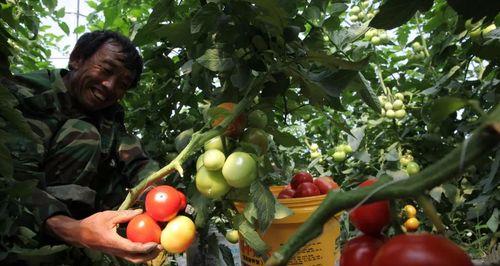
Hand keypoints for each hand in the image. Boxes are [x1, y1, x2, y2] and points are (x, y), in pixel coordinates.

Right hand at [46, 209, 162, 263]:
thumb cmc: (93, 224)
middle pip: (135, 258)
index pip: (132, 248)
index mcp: (113, 242)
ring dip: (146, 256)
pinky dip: (140, 253)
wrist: (79, 234)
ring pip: (133, 259)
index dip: (145, 247)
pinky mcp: (116, 252)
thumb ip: (125, 215)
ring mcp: (115, 253)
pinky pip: (130, 255)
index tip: (155, 243)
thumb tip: (140, 211)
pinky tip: (147, 246)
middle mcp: (115, 250)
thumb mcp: (109, 216)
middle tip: (161, 247)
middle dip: (149, 255)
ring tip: (157, 248)